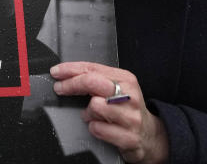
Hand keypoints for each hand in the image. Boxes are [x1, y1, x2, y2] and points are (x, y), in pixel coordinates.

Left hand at [51, 61, 168, 163]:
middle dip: (71, 84)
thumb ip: (97, 79)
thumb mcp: (116, 89)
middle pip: (92, 82)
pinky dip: (94, 129)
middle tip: (60, 89)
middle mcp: (129, 96)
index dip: (70, 70)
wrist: (150, 136)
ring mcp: (130, 117)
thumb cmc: (127, 109)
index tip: (56, 72)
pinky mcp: (129, 137)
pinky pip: (98, 129)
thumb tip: (67, 74)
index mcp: (126, 79)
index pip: (93, 68)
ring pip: (95, 106)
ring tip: (92, 115)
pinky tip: (99, 128)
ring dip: (87, 113)